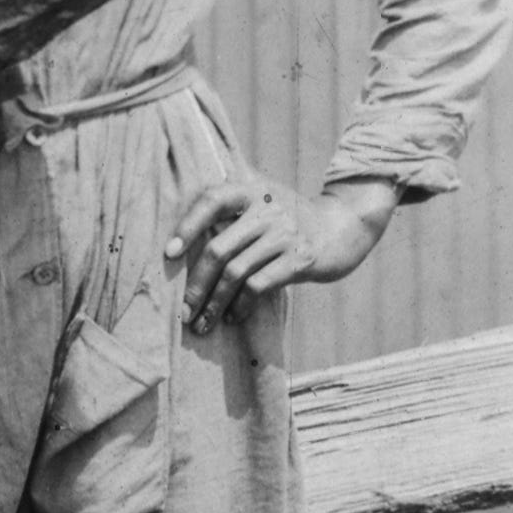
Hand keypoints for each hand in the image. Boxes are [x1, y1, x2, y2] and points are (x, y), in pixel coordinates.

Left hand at [170, 174, 387, 326]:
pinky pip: (259, 286)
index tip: (169, 254)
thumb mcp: (265, 199)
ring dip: (214, 303)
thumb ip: (232, 206)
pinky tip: (233, 316)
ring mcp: (285, 233)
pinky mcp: (300, 259)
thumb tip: (180, 238)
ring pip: (236, 272)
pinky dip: (240, 305)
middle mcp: (268, 208)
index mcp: (253, 190)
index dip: (187, 226)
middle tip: (185, 311)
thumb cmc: (291, 219)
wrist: (343, 228)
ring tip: (203, 323)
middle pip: (219, 248)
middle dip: (196, 284)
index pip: (212, 200)